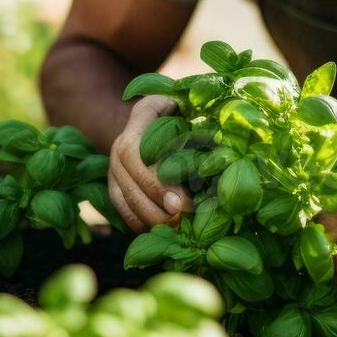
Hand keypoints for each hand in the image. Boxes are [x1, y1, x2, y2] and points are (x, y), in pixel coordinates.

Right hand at [107, 95, 192, 232]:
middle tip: (181, 221)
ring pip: (124, 199)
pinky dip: (139, 223)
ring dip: (150, 219)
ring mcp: (114, 165)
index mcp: (140, 118)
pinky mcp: (115, 183)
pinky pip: (121, 208)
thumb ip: (198, 119)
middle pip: (130, 181)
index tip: (179, 202)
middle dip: (156, 207)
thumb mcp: (190, 105)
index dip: (155, 182)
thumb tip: (221, 144)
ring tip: (175, 229)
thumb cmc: (184, 109)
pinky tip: (160, 231)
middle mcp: (121, 142)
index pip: (136, 154)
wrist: (161, 113)